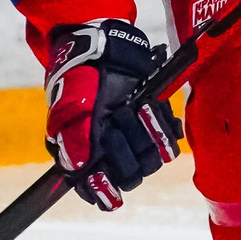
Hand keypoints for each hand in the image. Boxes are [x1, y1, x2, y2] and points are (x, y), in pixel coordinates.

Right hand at [45, 19, 183, 209]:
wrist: (105, 46)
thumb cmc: (81, 76)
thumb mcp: (72, 104)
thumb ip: (75, 136)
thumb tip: (77, 167)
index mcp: (86, 151)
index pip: (94, 185)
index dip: (104, 191)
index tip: (111, 193)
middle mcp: (111, 150)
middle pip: (129, 174)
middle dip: (127, 152)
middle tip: (118, 119)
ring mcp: (133, 137)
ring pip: (150, 159)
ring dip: (146, 135)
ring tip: (138, 107)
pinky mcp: (153, 123)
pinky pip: (168, 140)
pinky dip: (164, 126)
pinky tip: (153, 107)